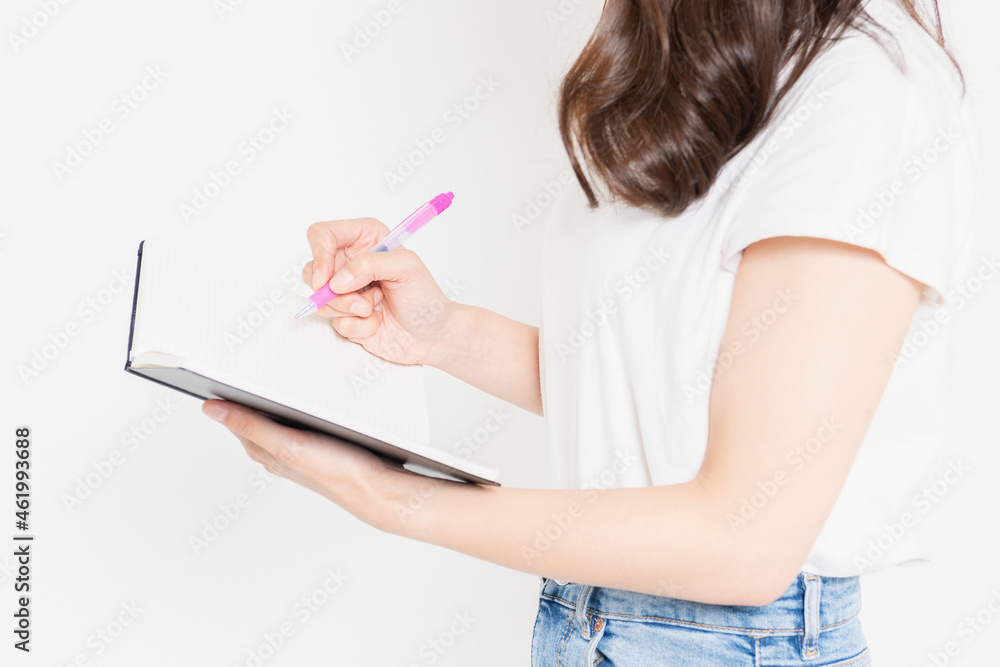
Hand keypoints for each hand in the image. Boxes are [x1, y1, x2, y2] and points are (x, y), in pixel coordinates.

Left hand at [201, 399, 406, 527]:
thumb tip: (212, 410)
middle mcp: (280, 453)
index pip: (235, 421)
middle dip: (242, 403)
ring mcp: (301, 452)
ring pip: (275, 426)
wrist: (377, 489)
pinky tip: (302, 408)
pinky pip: (297, 429)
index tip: (212, 379)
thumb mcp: (288, 444)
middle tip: (232, 380)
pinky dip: (293, 416)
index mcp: (267, 451)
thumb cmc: (337, 472)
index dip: (225, 400)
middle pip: (252, 424)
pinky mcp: (320, 449)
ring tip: (261, 389)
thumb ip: (251, 425)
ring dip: (268, 409)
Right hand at [302, 217, 459, 366]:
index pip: (323, 234)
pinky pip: (334, 322)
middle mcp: (351, 262)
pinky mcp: (344, 316)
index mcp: (365, 239)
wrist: (431, 336)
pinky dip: (357, 326)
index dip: (320, 254)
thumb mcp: (407, 268)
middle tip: (363, 300)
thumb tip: (337, 280)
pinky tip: (376, 322)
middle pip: (313, 270)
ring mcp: (345, 290)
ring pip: (321, 299)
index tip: (326, 278)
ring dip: (350, 309)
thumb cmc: (426, 297)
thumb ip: (370, 264)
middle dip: (335, 291)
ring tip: (376, 308)